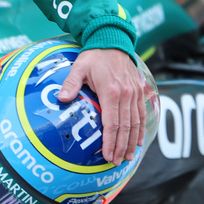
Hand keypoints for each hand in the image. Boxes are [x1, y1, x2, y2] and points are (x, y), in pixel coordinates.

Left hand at [58, 48, 147, 164]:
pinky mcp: (140, 90)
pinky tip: (139, 141)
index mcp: (110, 91)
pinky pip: (142, 113)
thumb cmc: (94, 56)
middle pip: (126, 127)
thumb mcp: (79, 67)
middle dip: (121, 147)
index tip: (107, 156)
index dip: (110, 142)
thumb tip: (60, 99)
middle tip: (116, 162)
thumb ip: (71, 84)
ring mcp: (135, 93)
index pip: (112, 123)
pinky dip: (141, 129)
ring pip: (136, 123)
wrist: (113, 40)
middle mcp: (126, 94)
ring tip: (129, 157)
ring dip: (133, 142)